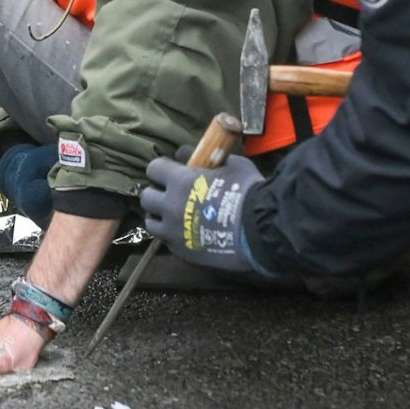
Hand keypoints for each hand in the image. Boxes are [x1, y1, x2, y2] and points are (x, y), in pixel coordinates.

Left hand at [138, 149, 275, 276]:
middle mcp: (170, 206)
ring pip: (151, 223)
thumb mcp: (231, 165)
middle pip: (147, 197)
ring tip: (173, 215)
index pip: (154, 169)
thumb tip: (194, 156)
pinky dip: (172, 236)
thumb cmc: (248, 192)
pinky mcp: (183, 252)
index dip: (162, 169)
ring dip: (159, 217)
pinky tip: (187, 232)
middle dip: (156, 193)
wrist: (262, 230)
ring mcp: (173, 232)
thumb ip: (208, 161)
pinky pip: (168, 242)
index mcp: (179, 181)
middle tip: (169, 194)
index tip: (170, 171)